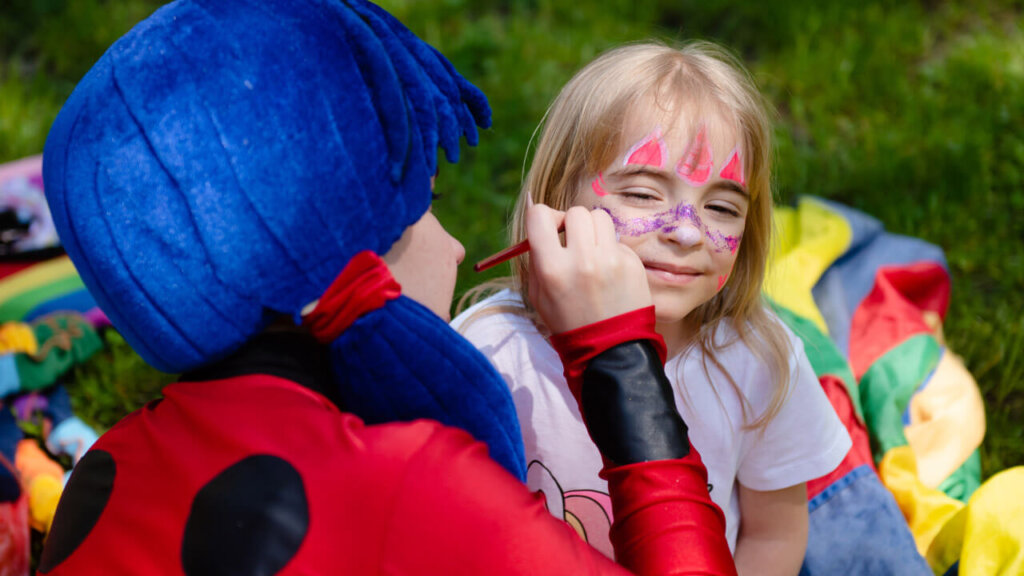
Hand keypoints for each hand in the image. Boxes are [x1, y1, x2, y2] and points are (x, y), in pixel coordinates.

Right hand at [526, 203, 650, 333]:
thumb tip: (538, 214)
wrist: (610, 349)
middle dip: (571, 223)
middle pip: (575, 212)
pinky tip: (609, 272)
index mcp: (552, 268)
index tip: (550, 228)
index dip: (543, 217)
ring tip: (593, 252)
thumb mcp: (539, 294)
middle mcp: (582, 259)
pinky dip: (611, 250)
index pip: (540, 215)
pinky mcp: (632, 263)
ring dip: (594, 230)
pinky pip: (617, 240)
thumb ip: (537, 255)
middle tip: (573, 241)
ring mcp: (610, 260)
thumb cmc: (568, 320)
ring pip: (600, 217)